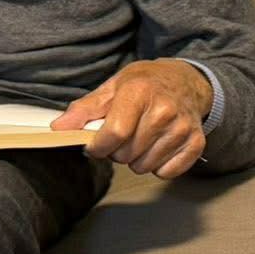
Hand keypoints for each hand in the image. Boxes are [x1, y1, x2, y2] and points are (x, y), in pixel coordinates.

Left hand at [54, 60, 209, 177]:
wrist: (186, 80)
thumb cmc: (145, 84)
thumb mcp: (113, 87)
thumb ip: (85, 109)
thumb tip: (58, 128)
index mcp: (140, 92)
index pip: (114, 133)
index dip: (98, 146)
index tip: (95, 144)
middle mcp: (165, 110)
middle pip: (126, 154)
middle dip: (117, 151)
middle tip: (125, 134)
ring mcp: (182, 128)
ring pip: (144, 166)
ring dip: (137, 159)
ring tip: (142, 139)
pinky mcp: (195, 143)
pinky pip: (166, 173)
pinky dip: (158, 166)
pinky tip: (159, 147)